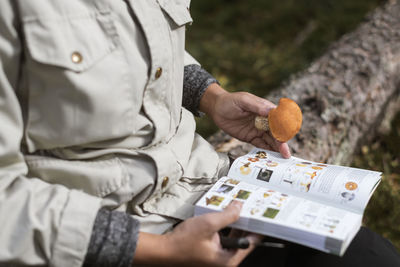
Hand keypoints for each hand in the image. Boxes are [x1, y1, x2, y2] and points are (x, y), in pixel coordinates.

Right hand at [133, 201, 261, 266]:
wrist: (164, 250)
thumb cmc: (184, 242)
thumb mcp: (209, 224)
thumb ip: (227, 215)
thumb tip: (239, 207)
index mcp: (228, 260)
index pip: (251, 243)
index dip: (258, 228)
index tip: (264, 217)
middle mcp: (225, 262)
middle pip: (243, 240)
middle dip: (246, 223)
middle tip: (250, 209)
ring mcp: (217, 259)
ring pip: (233, 239)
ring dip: (234, 224)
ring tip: (237, 210)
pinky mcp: (211, 254)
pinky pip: (223, 240)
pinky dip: (225, 229)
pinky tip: (223, 217)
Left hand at [199, 83, 290, 157]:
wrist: (217, 109)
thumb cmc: (231, 101)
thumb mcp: (244, 100)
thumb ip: (257, 105)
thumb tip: (271, 110)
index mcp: (265, 110)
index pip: (278, 120)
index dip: (283, 129)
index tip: (286, 138)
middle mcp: (264, 121)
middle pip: (276, 133)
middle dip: (282, 143)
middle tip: (286, 153)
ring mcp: (258, 130)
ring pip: (270, 141)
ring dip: (276, 149)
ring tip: (281, 158)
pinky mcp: (251, 137)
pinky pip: (260, 145)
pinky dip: (266, 151)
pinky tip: (271, 157)